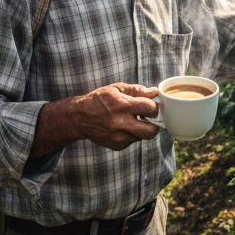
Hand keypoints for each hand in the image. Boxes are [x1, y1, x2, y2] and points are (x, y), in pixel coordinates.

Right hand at [31, 83, 159, 156]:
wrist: (79, 118)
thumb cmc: (99, 100)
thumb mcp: (116, 89)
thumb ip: (137, 90)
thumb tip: (155, 91)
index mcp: (123, 106)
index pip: (151, 109)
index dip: (154, 107)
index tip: (150, 106)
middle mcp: (121, 123)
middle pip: (151, 130)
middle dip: (154, 124)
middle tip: (148, 118)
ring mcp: (119, 137)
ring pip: (142, 136)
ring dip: (141, 129)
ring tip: (131, 120)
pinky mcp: (117, 146)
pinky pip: (132, 141)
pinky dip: (131, 134)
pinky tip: (122, 127)